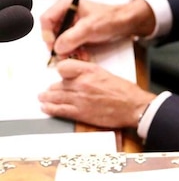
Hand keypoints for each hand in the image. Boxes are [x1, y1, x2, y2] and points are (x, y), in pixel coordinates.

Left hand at [38, 59, 153, 128]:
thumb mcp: (108, 75)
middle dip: (52, 88)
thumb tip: (82, 77)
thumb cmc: (126, 92)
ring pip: (56, 97)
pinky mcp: (80, 112)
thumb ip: (92, 75)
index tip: (59, 74)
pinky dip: (50, 109)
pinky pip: (59, 110)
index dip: (60, 71)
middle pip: (58, 84)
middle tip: (47, 90)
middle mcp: (83, 83)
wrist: (134, 107)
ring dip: (47, 98)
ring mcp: (80, 98)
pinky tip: (46, 108)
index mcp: (91, 71)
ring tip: (43, 98)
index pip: (65, 67)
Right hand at [40, 0, 154, 57]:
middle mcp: (67, 13)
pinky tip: (83, 55)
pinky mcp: (77, 33)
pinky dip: (74, 51)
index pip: (46, 19)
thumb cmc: (111, 19)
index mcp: (67, 4)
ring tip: (78, 56)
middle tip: (65, 55)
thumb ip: (71, 38)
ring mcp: (72, 24)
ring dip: (67, 51)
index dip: (47, 34)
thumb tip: (57, 48)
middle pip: (52, 32)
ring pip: (60, 41)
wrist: (126, 23)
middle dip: (59, 46)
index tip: (54, 46)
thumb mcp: (89, 27)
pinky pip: (69, 44)